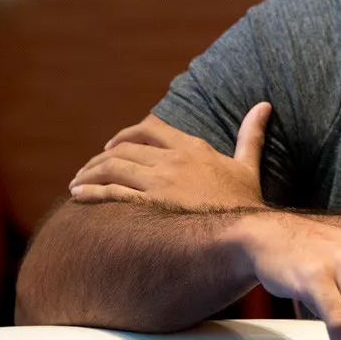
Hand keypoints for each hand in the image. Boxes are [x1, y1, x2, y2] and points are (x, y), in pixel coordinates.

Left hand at [68, 104, 270, 209]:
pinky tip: (78, 196)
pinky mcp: (150, 207)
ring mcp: (160, 183)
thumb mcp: (248, 165)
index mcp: (192, 147)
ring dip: (90, 173)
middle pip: (125, 148)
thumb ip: (251, 135)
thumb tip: (263, 106)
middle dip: (101, 157)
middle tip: (88, 169)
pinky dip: (91, 192)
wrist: (247, 233)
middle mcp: (172, 161)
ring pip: (113, 168)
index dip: (127, 134)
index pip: (150, 128)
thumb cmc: (247, 204)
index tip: (113, 145)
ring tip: (77, 183)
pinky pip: (111, 194)